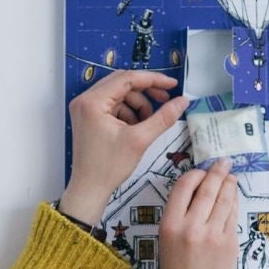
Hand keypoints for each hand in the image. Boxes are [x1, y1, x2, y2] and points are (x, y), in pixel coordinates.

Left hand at [57, 69, 188, 223]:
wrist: (89, 190)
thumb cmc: (108, 168)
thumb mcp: (139, 140)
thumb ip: (163, 118)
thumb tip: (182, 101)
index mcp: (93, 102)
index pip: (127, 78)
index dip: (153, 80)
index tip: (172, 85)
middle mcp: (85, 100)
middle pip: (122, 83)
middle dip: (146, 92)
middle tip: (165, 100)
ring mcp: (85, 108)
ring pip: (119, 94)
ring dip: (137, 105)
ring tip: (148, 123)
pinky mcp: (88, 117)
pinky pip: (113, 105)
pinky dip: (128, 113)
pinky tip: (136, 128)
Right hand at [152, 162, 237, 268]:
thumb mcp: (167, 241)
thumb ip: (181, 216)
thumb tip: (199, 191)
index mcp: (170, 225)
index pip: (184, 186)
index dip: (195, 174)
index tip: (202, 171)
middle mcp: (191, 227)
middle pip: (208, 188)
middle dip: (217, 171)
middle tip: (223, 163)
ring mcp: (213, 235)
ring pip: (225, 199)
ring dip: (229, 184)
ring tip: (231, 177)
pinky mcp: (229, 244)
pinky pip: (233, 216)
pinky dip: (234, 203)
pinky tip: (233, 199)